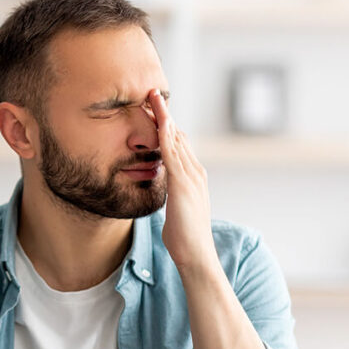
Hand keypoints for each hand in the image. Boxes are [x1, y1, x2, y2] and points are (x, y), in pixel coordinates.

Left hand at [147, 89, 217, 271]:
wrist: (196, 255)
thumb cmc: (184, 238)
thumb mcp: (176, 210)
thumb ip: (172, 196)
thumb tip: (165, 191)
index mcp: (193, 178)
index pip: (180, 145)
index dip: (168, 126)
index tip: (156, 111)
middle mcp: (196, 172)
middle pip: (179, 135)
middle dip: (165, 114)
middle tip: (151, 93)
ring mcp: (192, 177)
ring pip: (177, 139)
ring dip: (165, 117)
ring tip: (153, 97)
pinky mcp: (184, 184)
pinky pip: (173, 154)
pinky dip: (166, 135)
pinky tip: (159, 121)